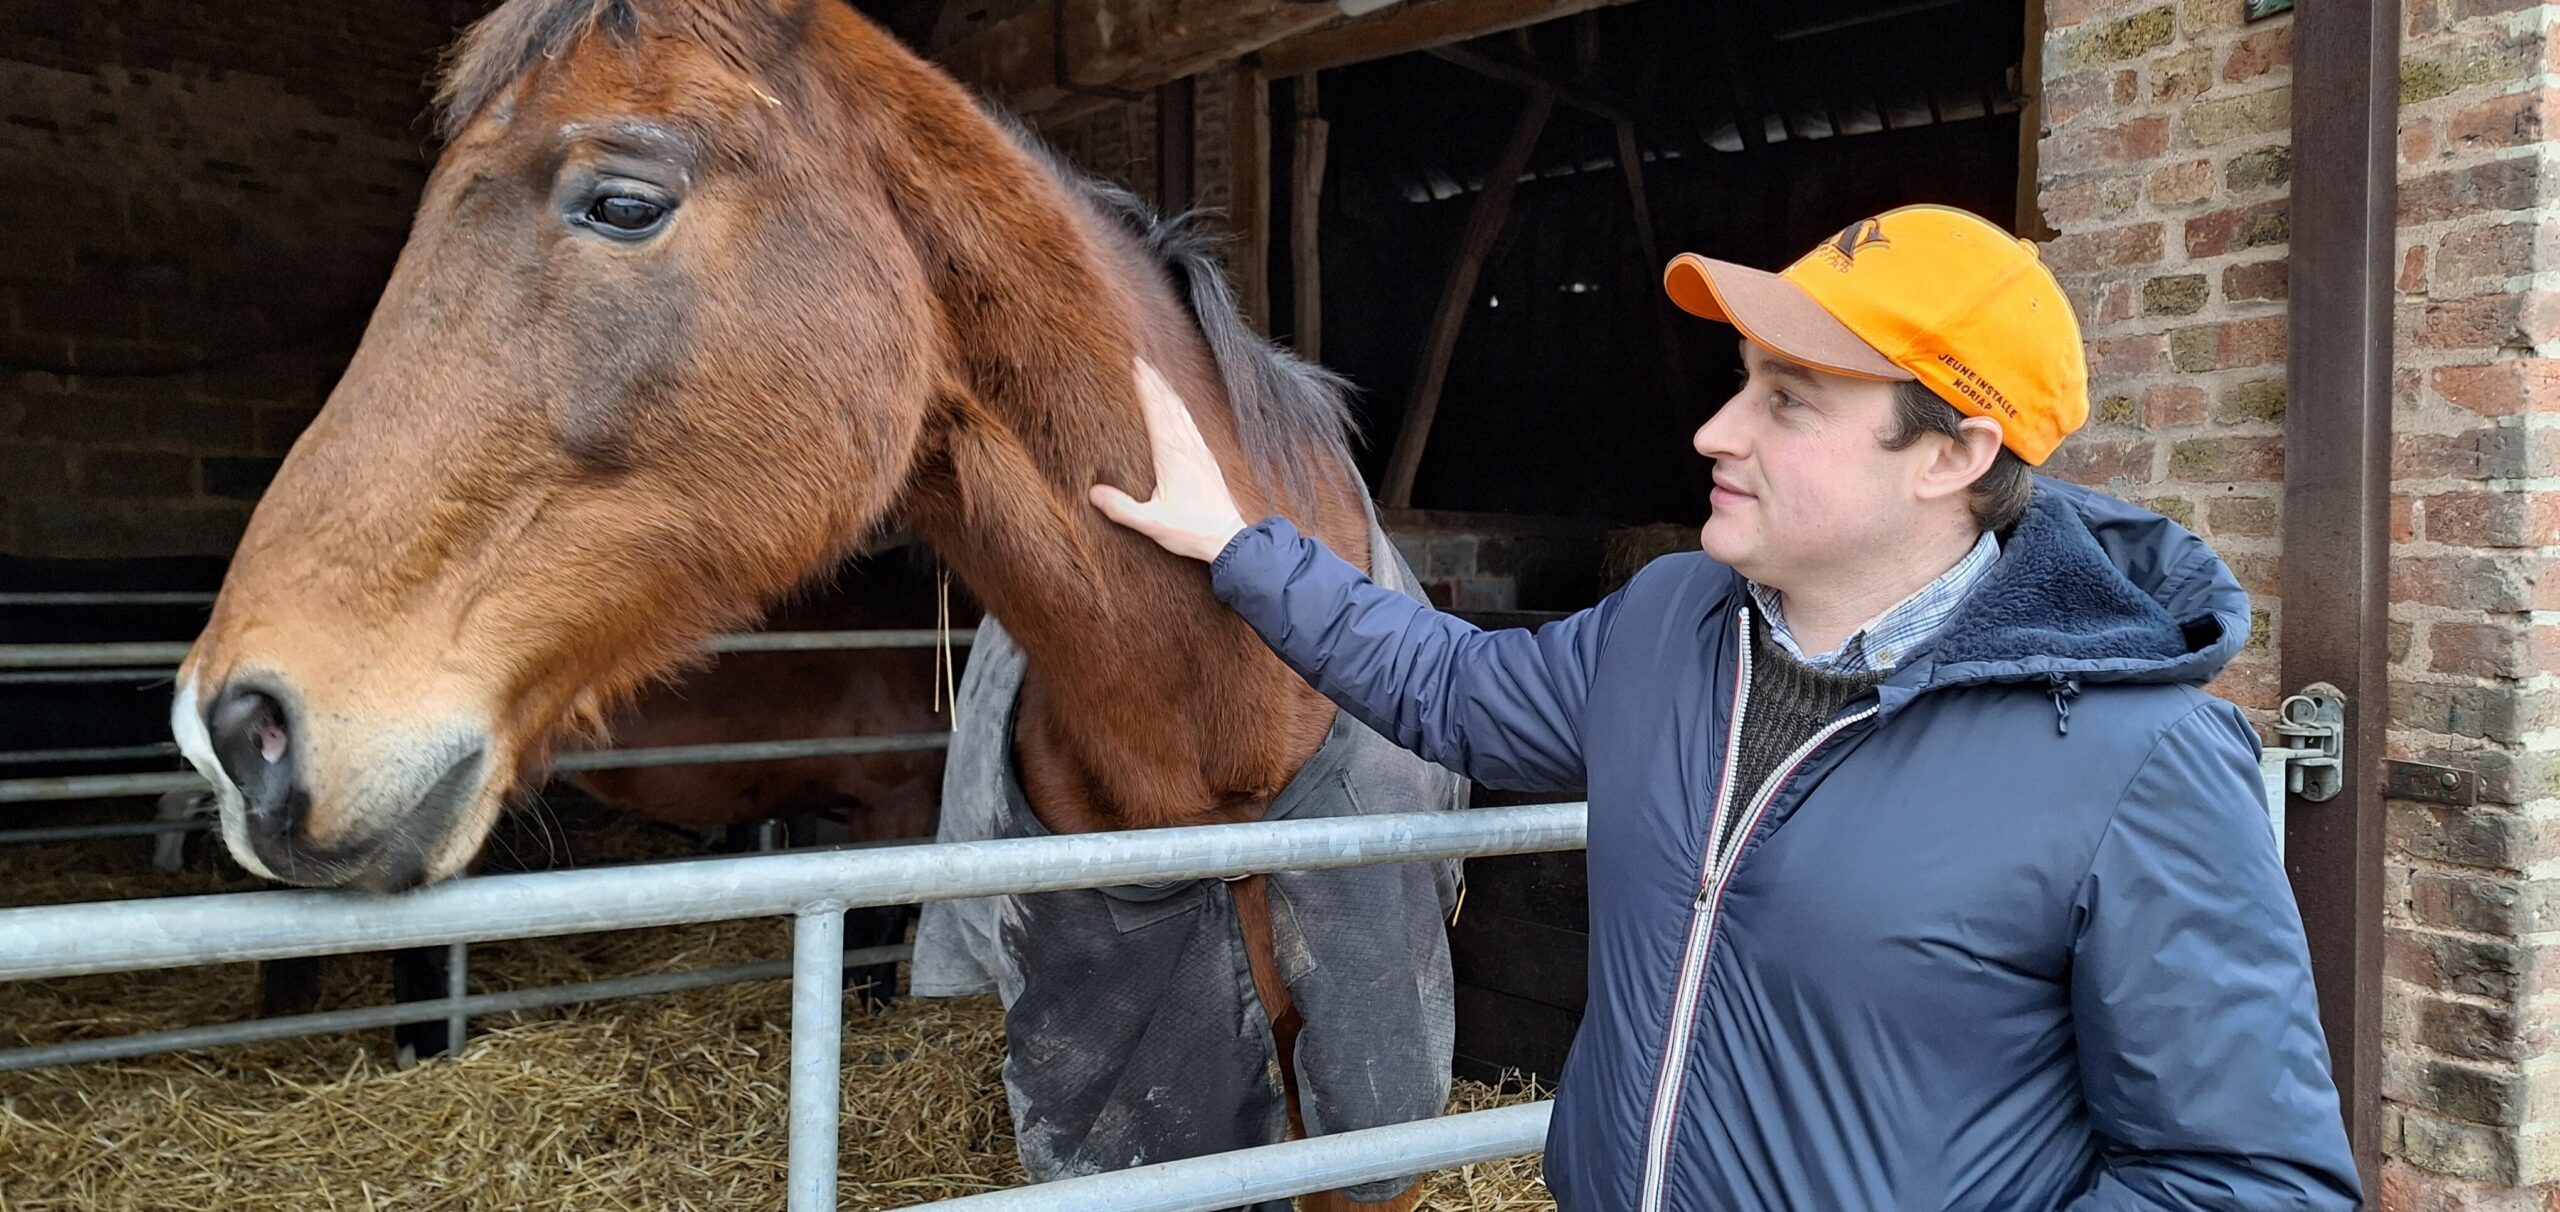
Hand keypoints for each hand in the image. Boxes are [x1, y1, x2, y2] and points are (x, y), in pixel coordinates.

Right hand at [1090, 357, 1250, 562]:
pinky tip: (1177, 407)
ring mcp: (1200, 451)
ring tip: (1155, 375)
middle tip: (1140, 360)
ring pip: (1182, 411)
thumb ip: (1122, 508)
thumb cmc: (1191, 531)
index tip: (1135, 365)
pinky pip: (1191, 424)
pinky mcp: (1206, 459)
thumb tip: (1093, 493)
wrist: (1227, 539)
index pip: (1157, 412)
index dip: (1146, 388)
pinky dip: (1180, 408)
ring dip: (1168, 391)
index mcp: (1173, 455)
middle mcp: (1188, 447)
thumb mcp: (1151, 523)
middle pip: (1169, 404)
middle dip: (1155, 381)